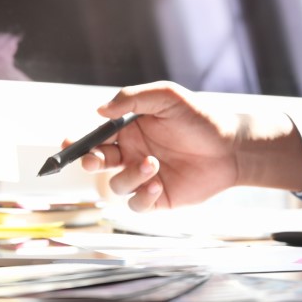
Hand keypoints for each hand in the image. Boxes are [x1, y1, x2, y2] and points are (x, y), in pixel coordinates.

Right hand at [76, 82, 301, 211]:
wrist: (233, 146)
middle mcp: (131, 154)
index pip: (94, 138)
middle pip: (96, 164)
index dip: (77, 142)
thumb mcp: (167, 97)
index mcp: (128, 131)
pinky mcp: (158, 198)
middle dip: (90, 162)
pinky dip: (142, 196)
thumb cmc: (200, 117)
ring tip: (153, 164)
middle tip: (97, 158)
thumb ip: (132, 98)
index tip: (68, 143)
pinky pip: (137, 204)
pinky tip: (158, 184)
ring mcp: (143, 177)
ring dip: (129, 176)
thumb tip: (99, 110)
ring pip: (116, 185)